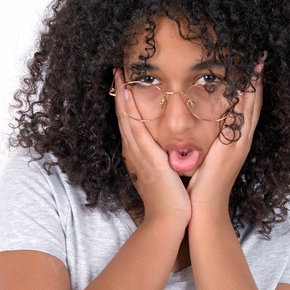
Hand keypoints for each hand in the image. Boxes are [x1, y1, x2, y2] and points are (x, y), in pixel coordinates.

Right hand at [113, 67, 191, 225]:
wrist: (170, 219)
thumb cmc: (172, 200)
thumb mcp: (168, 174)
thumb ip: (167, 160)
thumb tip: (173, 149)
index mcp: (139, 155)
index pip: (130, 122)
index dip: (126, 102)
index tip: (125, 82)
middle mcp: (134, 152)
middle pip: (123, 116)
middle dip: (119, 93)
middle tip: (116, 69)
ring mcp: (137, 154)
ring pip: (125, 118)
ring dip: (120, 94)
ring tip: (117, 73)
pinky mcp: (145, 157)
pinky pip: (134, 129)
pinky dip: (128, 110)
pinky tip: (125, 93)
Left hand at [185, 52, 265, 215]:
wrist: (204, 209)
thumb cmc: (201, 187)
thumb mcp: (207, 159)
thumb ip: (209, 143)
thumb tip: (203, 131)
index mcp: (235, 142)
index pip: (246, 108)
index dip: (251, 87)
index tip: (252, 66)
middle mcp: (241, 140)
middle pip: (253, 102)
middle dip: (257, 79)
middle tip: (259, 55)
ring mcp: (239, 144)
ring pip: (250, 107)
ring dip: (254, 84)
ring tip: (256, 62)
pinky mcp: (232, 148)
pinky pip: (240, 118)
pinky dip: (244, 100)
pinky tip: (244, 84)